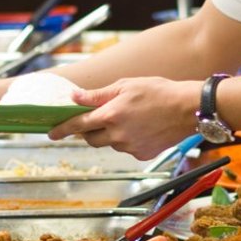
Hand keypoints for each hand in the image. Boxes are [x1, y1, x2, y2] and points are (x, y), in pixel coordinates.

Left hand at [49, 77, 200, 159]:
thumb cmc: (159, 91)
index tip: (51, 133)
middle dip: (89, 131)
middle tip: (97, 119)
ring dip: (111, 134)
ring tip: (131, 118)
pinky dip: (128, 140)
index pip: (78, 125)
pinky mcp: (142, 154)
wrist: (188, 109)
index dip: (62, 129)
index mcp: (110, 115)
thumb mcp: (126, 85)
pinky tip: (142, 128)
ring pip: (110, 144)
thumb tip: (74, 98)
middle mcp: (117, 135)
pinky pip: (127, 149)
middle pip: (91, 139)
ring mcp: (130, 147)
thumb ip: (97, 95)